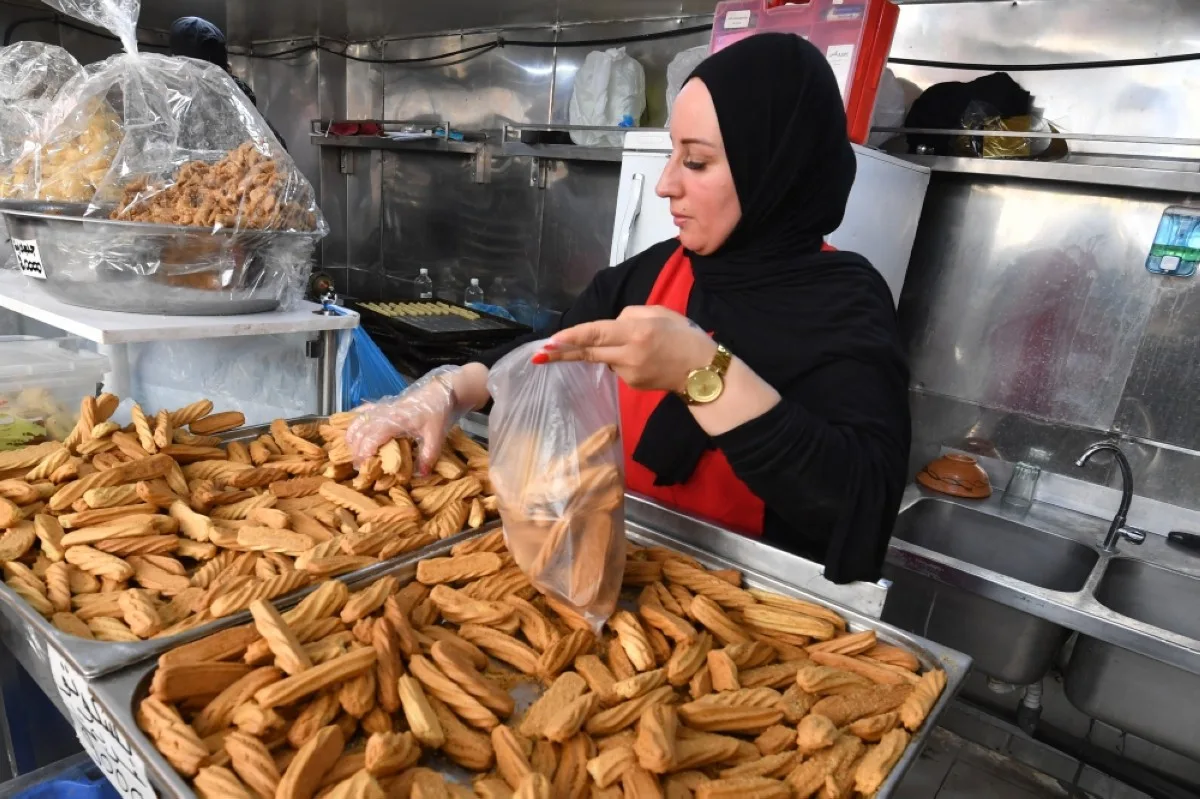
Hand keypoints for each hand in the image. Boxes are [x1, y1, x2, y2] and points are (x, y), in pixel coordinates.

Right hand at [345, 366, 465, 472]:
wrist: (441, 391)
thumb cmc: (438, 412)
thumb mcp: (437, 436)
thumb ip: (429, 455)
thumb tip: (421, 475)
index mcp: (395, 421)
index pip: (371, 438)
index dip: (364, 452)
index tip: (363, 467)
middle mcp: (384, 413)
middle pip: (361, 431)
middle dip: (356, 449)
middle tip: (358, 466)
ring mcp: (382, 407)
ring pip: (358, 421)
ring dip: (352, 437)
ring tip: (352, 453)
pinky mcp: (384, 404)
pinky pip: (363, 410)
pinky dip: (354, 420)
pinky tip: (350, 430)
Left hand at [534, 306, 716, 392]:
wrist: (704, 372)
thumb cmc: (685, 336)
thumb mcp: (660, 313)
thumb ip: (630, 315)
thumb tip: (609, 325)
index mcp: (636, 332)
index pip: (596, 334)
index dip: (572, 338)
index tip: (551, 341)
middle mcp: (629, 354)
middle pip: (589, 352)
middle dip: (561, 354)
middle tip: (538, 355)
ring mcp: (629, 373)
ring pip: (605, 357)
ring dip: (608, 349)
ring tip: (643, 345)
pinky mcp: (632, 384)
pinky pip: (618, 366)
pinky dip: (622, 358)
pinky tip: (645, 357)